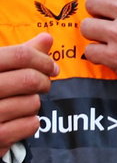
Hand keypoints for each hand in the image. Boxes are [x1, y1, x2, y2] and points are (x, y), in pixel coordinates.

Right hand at [0, 33, 56, 147]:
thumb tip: (47, 38)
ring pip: (32, 102)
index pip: (20, 54)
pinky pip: (30, 124)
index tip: (52, 67)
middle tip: (43, 86)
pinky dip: (30, 123)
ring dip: (33, 104)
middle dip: (43, 82)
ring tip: (21, 105)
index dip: (43, 60)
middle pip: (29, 78)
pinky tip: (18, 122)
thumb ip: (18, 55)